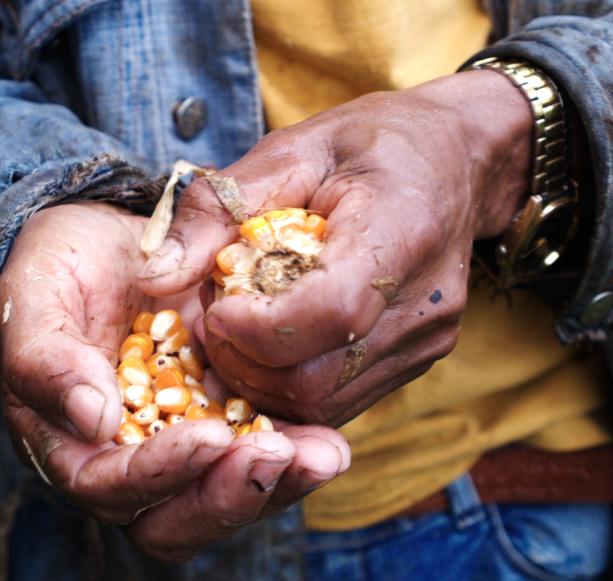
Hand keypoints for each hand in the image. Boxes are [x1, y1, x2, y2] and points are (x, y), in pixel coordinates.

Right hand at [0, 202, 348, 560]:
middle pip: (171, 523)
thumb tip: (93, 420)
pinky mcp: (227, 429)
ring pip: (223, 503)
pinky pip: (261, 465)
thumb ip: (47, 358)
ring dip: (275, 488)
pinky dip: (298, 460)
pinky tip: (329, 442)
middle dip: (226, 497)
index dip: (157, 473)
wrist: (107, 246)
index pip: (108, 487)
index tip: (209, 436)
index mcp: (67, 446)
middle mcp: (124, 466)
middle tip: (277, 456)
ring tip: (322, 454)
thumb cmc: (54, 271)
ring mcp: (180, 452)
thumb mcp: (35, 297)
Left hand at [138, 70, 533, 425]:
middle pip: (315, 379)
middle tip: (215, 314)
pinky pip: (336, 401)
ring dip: (258, 377)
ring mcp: (424, 345)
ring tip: (240, 324)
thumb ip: (217, 207)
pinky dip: (286, 383)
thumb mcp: (290, 149)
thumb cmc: (371, 145)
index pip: (329, 313)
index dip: (256, 326)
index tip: (216, 303)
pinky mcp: (414, 365)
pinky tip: (270, 341)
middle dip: (242, 359)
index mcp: (401, 233)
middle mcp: (423, 306)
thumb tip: (152, 276)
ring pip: (320, 403)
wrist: (460, 162)